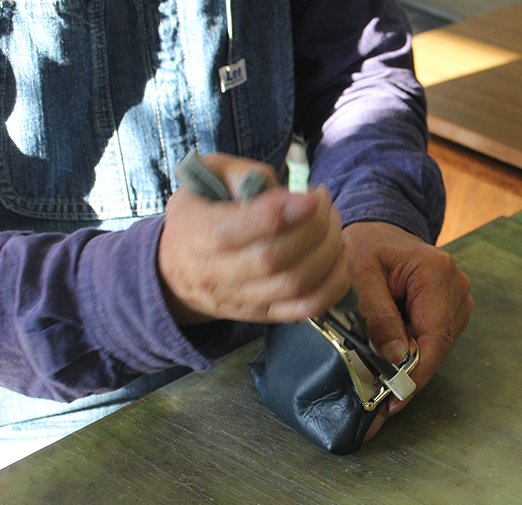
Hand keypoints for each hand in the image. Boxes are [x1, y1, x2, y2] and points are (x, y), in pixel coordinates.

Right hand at [158, 153, 354, 323]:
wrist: (179, 270)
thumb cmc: (201, 212)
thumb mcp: (205, 178)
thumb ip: (237, 172)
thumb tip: (272, 183)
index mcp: (195, 234)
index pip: (235, 231)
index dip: (279, 213)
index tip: (311, 196)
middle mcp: (215, 274)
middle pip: (273, 259)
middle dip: (313, 229)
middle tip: (325, 204)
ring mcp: (242, 299)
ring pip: (294, 285)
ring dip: (328, 252)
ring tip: (333, 224)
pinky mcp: (265, 314)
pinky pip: (306, 309)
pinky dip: (334, 284)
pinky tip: (342, 254)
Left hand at [342, 222, 472, 440]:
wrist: (377, 231)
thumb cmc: (366, 247)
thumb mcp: (360, 277)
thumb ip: (377, 315)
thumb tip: (396, 356)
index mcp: (435, 272)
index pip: (435, 335)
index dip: (418, 372)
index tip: (396, 397)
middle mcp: (455, 284)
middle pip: (438, 343)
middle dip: (409, 371)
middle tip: (378, 397)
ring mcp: (456, 295)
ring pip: (436, 343)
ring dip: (409, 359)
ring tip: (378, 370)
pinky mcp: (449, 304)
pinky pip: (433, 336)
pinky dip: (412, 347)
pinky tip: (390, 347)